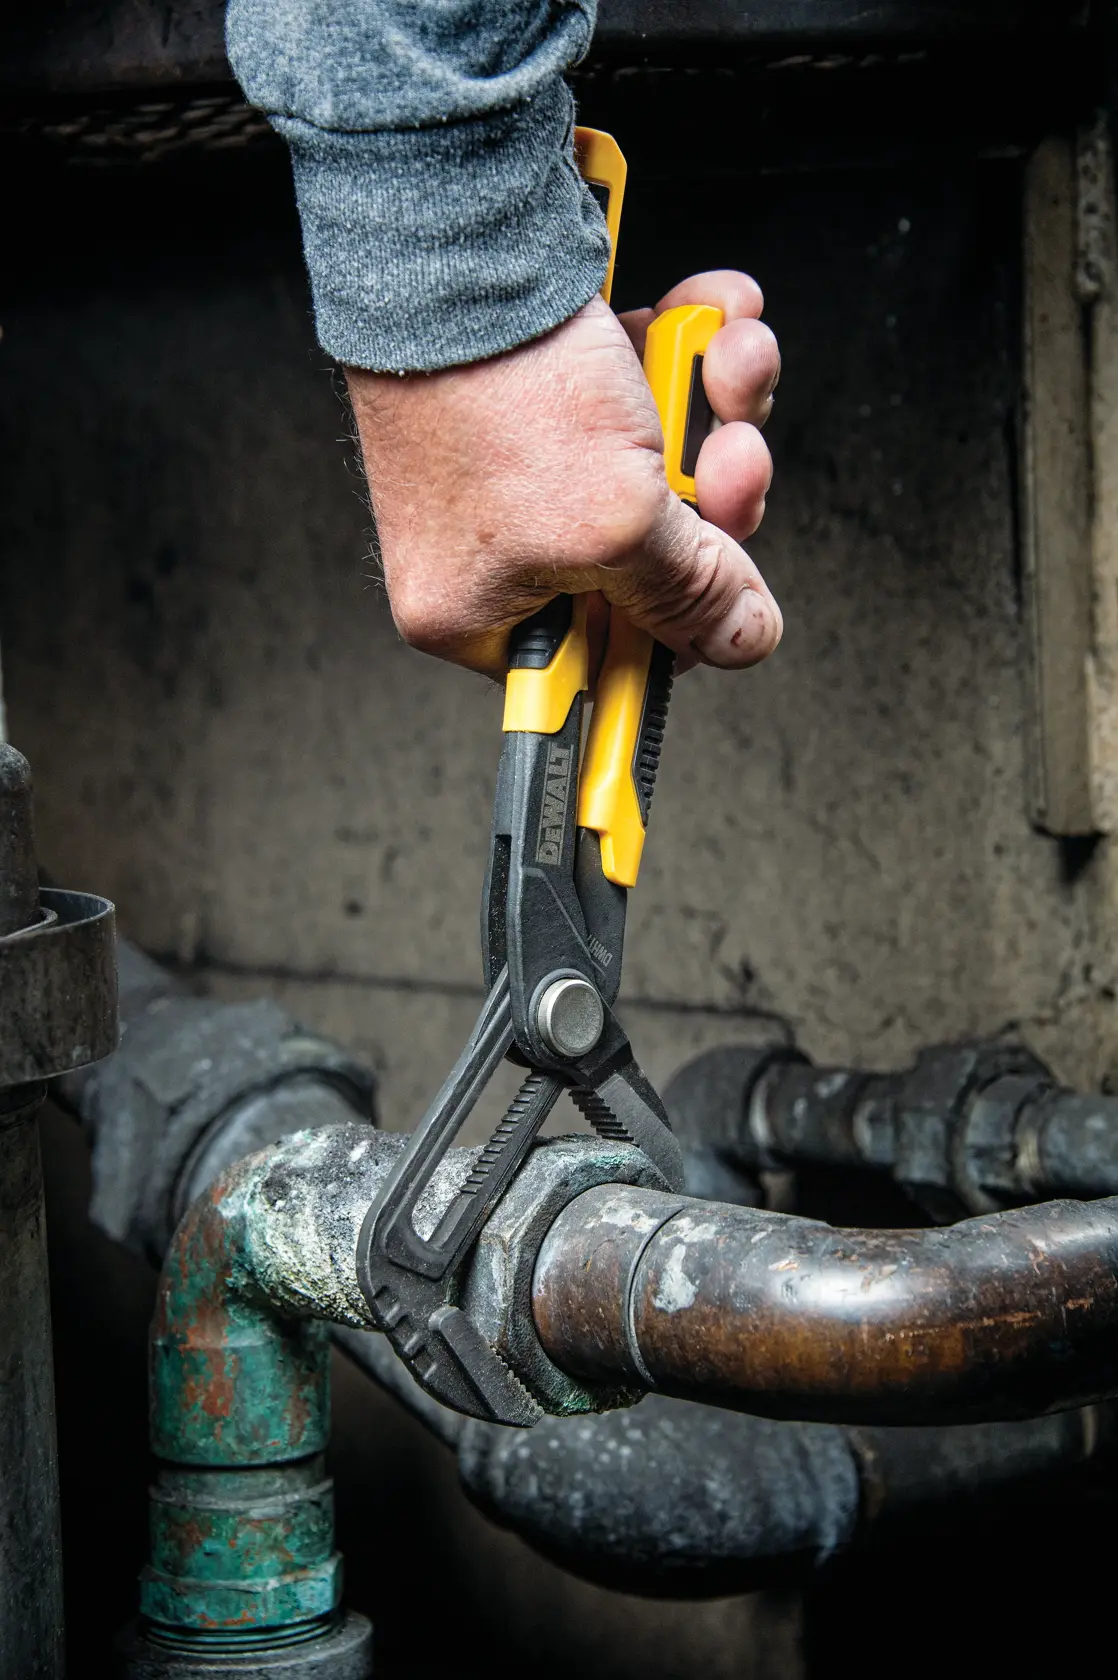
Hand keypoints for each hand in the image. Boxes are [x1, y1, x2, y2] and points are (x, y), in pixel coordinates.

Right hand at [347, 270, 781, 678]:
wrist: (464, 231)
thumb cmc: (502, 388)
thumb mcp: (618, 528)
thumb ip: (691, 596)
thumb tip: (739, 641)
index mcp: (477, 610)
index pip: (603, 658)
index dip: (678, 629)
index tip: (728, 600)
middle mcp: (491, 543)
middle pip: (650, 560)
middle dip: (717, 498)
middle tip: (732, 461)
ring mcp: (521, 462)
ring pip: (664, 468)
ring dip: (720, 412)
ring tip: (726, 361)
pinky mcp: (551, 391)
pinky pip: (649, 397)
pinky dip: (693, 357)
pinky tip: (710, 319)